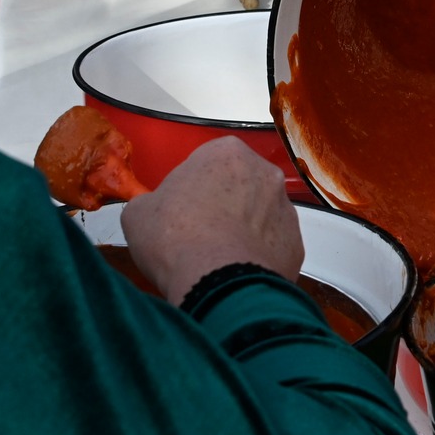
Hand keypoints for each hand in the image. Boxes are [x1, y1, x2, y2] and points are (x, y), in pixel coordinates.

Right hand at [120, 138, 304, 303]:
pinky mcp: (296, 244)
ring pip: (260, 217)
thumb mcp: (139, 213)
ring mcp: (285, 210)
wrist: (216, 282)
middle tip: (197, 232)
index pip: (206, 162)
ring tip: (215, 257)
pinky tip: (236, 271)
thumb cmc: (177, 239)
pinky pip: (273, 247)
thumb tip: (151, 213)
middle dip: (223, 205)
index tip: (179, 207)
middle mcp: (264, 174)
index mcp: (226, 152)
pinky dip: (257, 257)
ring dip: (242, 231)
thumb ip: (150, 203)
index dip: (190, 186)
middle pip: (239, 186)